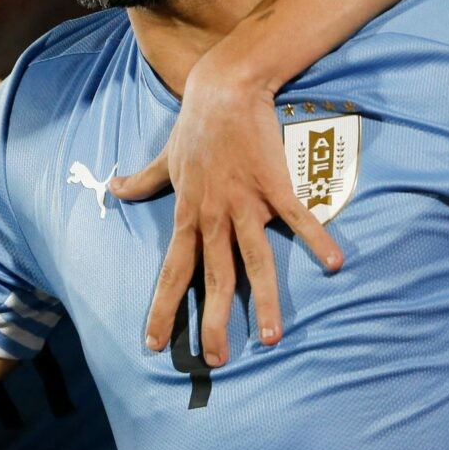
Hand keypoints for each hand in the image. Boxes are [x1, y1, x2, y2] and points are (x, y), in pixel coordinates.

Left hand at [114, 43, 341, 367]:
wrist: (224, 89)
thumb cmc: (195, 125)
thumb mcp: (164, 159)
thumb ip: (142, 181)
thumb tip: (113, 188)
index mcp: (188, 216)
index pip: (172, 272)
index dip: (162, 308)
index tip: (153, 343)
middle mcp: (214, 217)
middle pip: (213, 279)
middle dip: (212, 322)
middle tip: (215, 360)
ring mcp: (245, 204)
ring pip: (253, 261)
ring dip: (261, 301)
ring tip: (270, 337)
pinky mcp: (275, 187)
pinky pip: (297, 219)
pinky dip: (317, 239)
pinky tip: (335, 262)